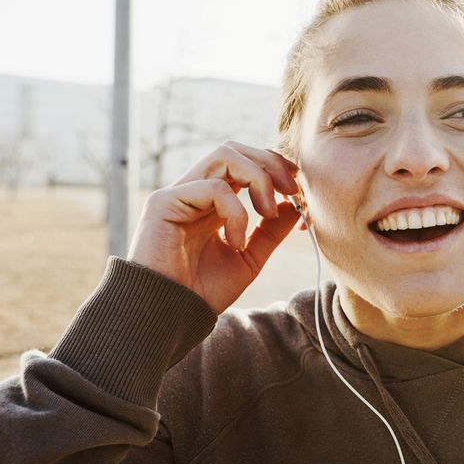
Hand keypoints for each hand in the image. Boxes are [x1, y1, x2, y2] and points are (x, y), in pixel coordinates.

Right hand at [127, 141, 300, 312]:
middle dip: (271, 163)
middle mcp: (194, 191)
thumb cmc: (203, 290)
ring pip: (225, 155)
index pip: (244, 162)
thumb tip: (296, 204)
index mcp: (213, 202)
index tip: (298, 190)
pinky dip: (237, 213)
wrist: (170, 315)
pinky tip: (236, 242)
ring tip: (269, 213)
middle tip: (293, 191)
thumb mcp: (249, 258)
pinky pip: (214, 189)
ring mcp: (178, 193)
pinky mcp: (164, 202)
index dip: (275, 167)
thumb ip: (270, 231)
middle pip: (235, 149)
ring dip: (259, 179)